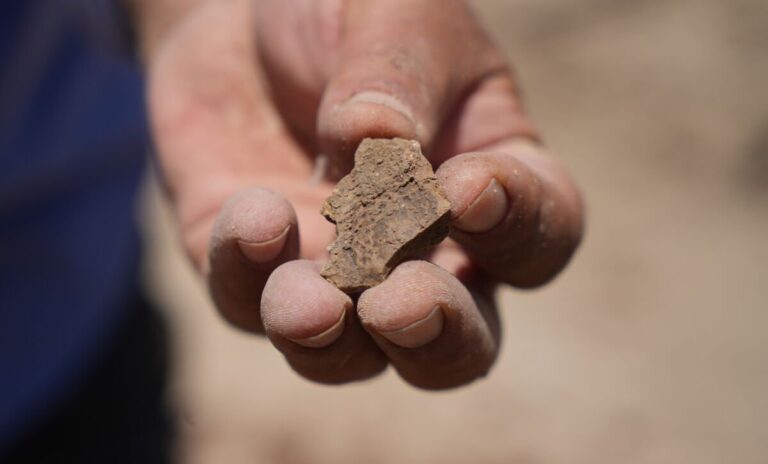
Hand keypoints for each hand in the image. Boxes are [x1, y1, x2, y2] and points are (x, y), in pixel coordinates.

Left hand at [142, 0, 583, 388]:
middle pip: (458, 345)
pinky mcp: (252, 272)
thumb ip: (398, 79)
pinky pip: (248, 305)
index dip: (514, 226)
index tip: (465, 187)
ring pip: (350, 356)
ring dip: (331, 340)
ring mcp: (335, 274)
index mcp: (493, 186)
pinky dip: (247, 276)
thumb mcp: (393, 15)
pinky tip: (252, 217)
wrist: (244, 15)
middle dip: (434, 338)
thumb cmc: (347, 12)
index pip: (539, 235)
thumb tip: (376, 147)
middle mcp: (423, 252)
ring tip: (308, 301)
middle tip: (400, 304)